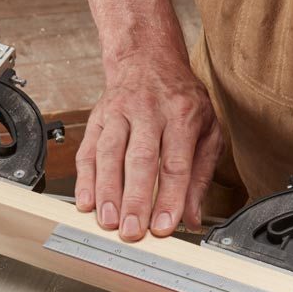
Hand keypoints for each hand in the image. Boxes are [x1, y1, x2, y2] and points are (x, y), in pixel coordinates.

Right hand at [75, 51, 221, 238]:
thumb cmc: (182, 100)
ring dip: (106, 191)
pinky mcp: (98, 118)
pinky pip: (88, 149)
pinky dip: (85, 178)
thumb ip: (200, 176)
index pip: (176, 163)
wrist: (148, 60)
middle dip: (135, 199)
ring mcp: (120, 113)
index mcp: (183, 115)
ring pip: (109, 154)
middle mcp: (150, 112)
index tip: (164, 226)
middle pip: (140, 159)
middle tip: (132, 231)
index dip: (169, 197)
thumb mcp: (207, 131)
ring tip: (107, 221)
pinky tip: (86, 201)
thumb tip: (192, 216)